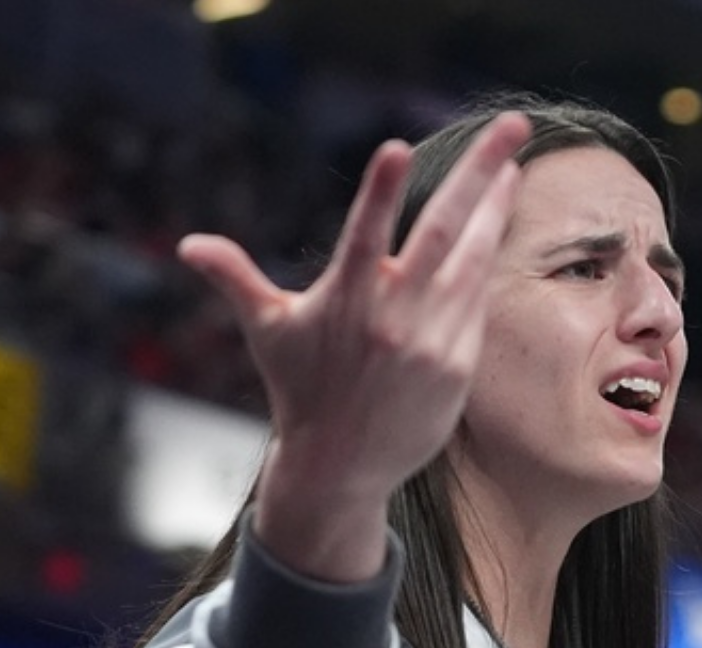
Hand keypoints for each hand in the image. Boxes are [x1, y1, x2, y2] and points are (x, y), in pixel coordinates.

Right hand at [177, 112, 531, 577]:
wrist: (343, 466)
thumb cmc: (300, 390)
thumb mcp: (266, 332)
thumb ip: (236, 280)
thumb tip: (188, 245)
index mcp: (347, 300)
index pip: (364, 236)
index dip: (378, 193)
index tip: (396, 147)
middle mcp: (395, 317)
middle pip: (446, 231)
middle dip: (480, 174)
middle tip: (511, 127)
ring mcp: (433, 340)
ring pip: (474, 260)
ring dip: (495, 209)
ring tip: (512, 166)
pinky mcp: (459, 363)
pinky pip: (477, 299)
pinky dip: (488, 258)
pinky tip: (497, 221)